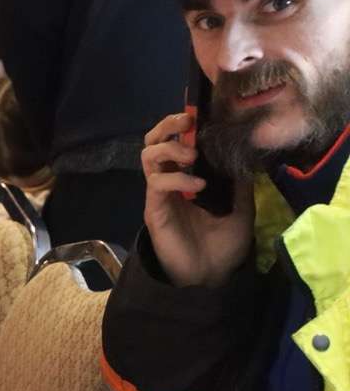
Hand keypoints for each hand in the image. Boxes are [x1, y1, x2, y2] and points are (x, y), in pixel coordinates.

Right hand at [141, 112, 253, 287]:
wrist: (212, 275)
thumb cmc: (225, 241)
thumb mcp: (241, 203)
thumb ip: (237, 177)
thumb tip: (242, 148)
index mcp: (189, 174)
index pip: (177, 140)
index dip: (184, 124)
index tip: (202, 115)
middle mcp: (171, 180)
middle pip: (154, 141)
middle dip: (168, 126)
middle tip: (187, 123)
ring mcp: (160, 194)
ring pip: (149, 156)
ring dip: (170, 149)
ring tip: (192, 157)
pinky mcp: (154, 209)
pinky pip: (157, 184)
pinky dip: (177, 179)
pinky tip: (198, 187)